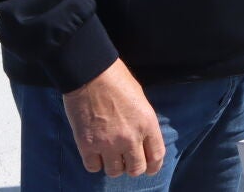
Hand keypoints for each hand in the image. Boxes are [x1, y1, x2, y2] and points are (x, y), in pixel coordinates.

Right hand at [62, 59, 164, 177]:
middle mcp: (130, 137)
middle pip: (136, 169)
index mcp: (147, 123)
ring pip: (114, 172)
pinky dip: (94, 162)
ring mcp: (108, 143)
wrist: (90, 72)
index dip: (153, 166)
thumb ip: (143, 122)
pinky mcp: (87, 144)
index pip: (156, 157)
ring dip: (112, 165)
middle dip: (132, 166)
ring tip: (108, 154)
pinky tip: (94, 152)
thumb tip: (141, 140)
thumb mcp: (140, 99)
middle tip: (126, 160)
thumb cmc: (116, 79)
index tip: (148, 167)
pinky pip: (93, 167)